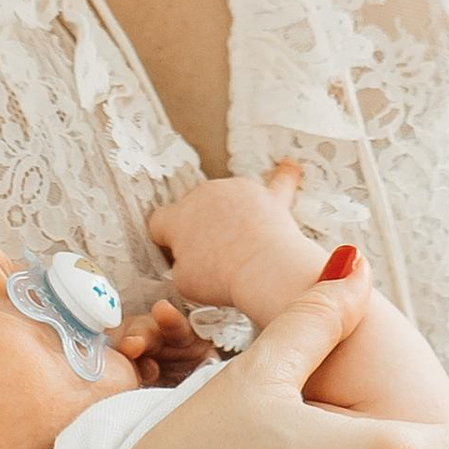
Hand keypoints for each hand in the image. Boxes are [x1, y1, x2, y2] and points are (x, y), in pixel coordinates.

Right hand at [147, 158, 322, 322]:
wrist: (264, 271)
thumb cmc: (222, 277)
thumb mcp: (182, 282)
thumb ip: (180, 265)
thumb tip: (189, 261)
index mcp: (177, 217)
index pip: (159, 223)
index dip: (166, 242)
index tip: (177, 255)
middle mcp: (204, 195)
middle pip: (194, 207)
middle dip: (199, 228)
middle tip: (212, 257)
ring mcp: (237, 191)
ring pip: (227, 199)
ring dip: (230, 215)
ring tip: (239, 243)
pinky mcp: (269, 196)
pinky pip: (278, 182)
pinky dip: (283, 177)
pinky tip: (289, 166)